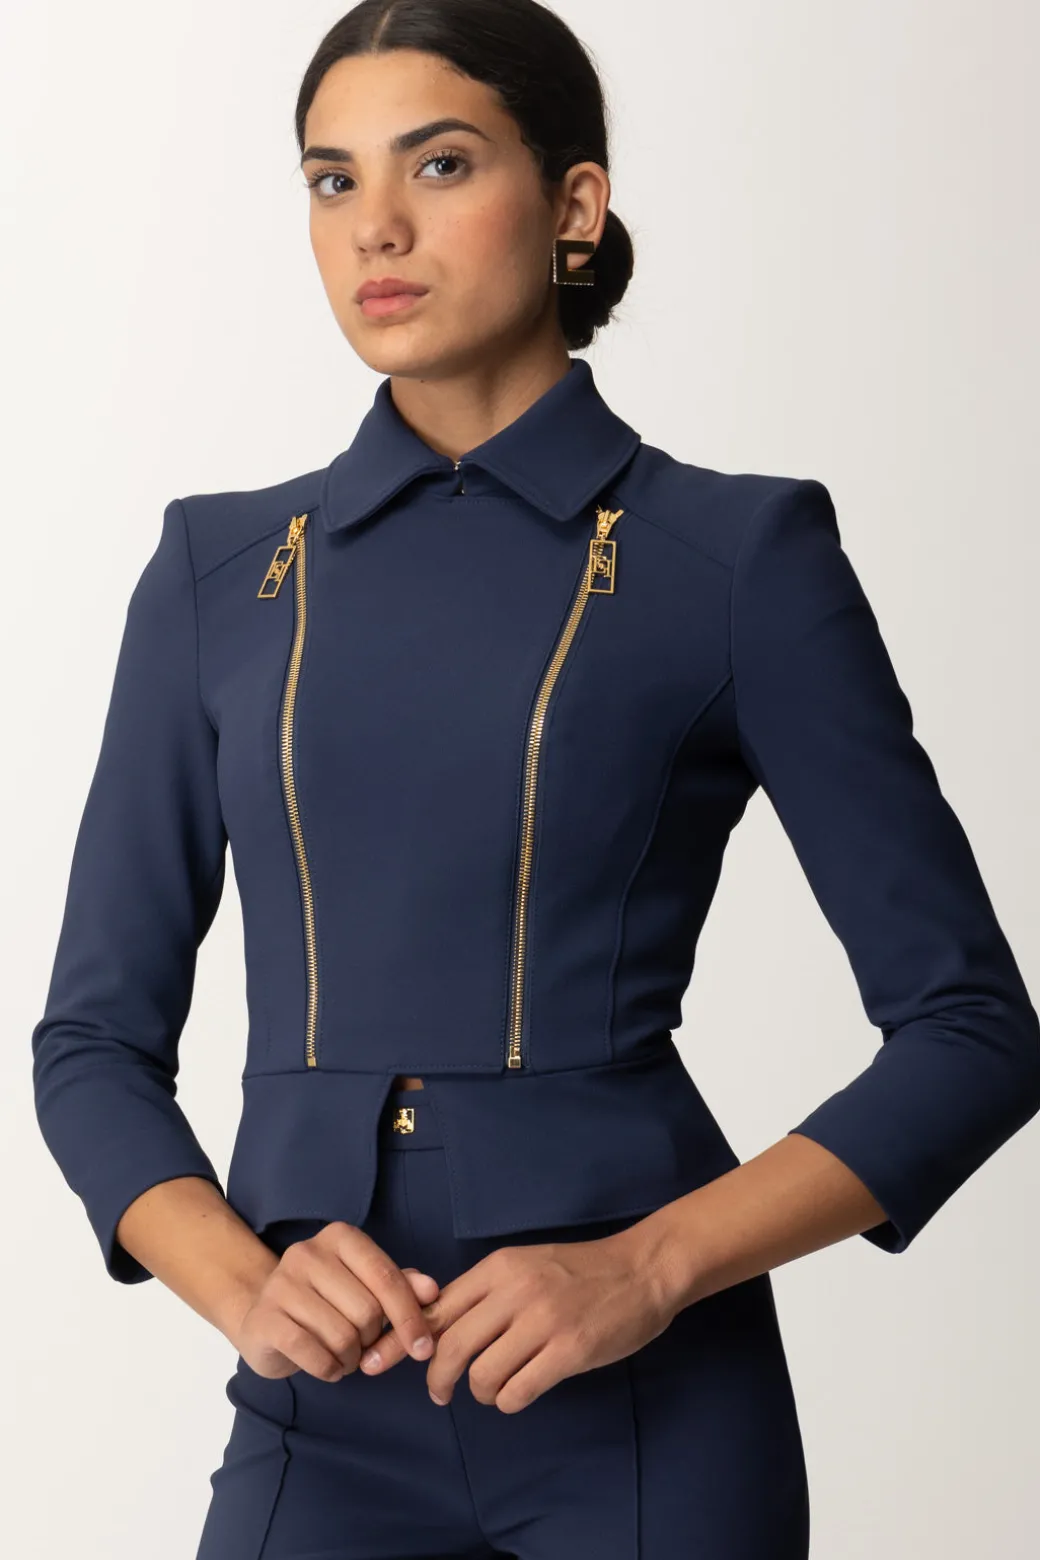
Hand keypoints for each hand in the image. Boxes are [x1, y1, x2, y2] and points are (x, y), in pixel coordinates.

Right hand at [233, 1221, 440, 1381]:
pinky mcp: (264, 1319)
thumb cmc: (326, 1302)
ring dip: (351, 1359)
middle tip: (363, 1346)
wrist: (264, 1317)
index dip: (410, 1317)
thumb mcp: (366, 1287)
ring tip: (344, 1356)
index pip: (386, 1277)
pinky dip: (329, 1369)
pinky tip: (327, 1366)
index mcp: (340, 1237)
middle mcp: (308, 1252)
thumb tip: (432, 1291)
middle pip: (367, 1311)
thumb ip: (400, 1286)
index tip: (423, 1348)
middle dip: (373, 1340)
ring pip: (343, 1336)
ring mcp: (281, 1284)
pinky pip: (313, 1354)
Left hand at [357, 1223, 678, 1412]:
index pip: (437, 1307)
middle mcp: (516, 1290)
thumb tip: (434, 1326)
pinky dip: (508, 1401)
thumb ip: (486, 1293)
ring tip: (493, 1389)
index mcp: (500, 1268)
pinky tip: (518, 1392)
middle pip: (450, 1345)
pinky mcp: (568, 1351)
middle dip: (436, 1378)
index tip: (387, 1361)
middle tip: (439, 1393)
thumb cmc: (580, 1271)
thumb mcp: (526, 1266)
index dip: (407, 1339)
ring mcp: (543, 1321)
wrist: (642, 1270)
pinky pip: (516, 1391)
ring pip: (482, 1374)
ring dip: (480, 1392)